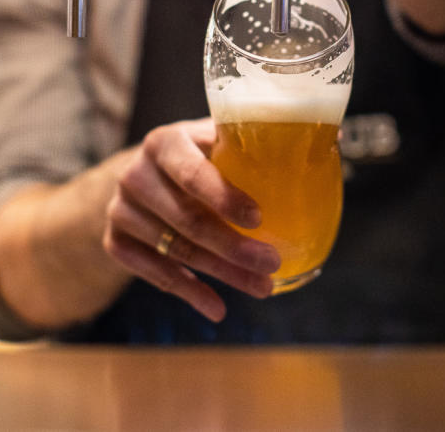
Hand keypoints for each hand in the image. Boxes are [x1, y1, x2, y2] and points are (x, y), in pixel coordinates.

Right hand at [102, 118, 280, 321]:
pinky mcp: (114, 240)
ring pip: (176, 250)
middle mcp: (135, 174)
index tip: (259, 219)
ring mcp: (121, 210)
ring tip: (261, 287)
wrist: (144, 175)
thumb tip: (329, 138)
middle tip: (272, 263)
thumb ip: (256, 141)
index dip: (225, 198)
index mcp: (165, 142)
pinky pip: (152, 273)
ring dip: (222, 274)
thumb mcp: (217, 138)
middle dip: (233, 247)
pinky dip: (188, 291)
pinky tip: (217, 306)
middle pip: (187, 219)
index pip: (193, 174)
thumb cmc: (197, 155)